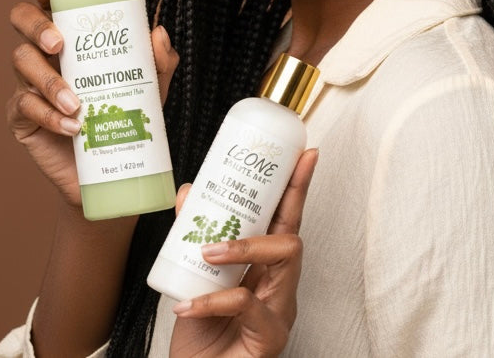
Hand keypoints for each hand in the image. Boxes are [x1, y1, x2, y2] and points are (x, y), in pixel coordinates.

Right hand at [6, 0, 178, 209]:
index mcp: (74, 39)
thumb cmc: (127, 114)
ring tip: (78, 104)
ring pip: (22, 64)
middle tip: (59, 44)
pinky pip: (24, 107)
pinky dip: (49, 115)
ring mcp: (29, 84)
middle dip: (36, 27)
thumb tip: (158, 32)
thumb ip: (160, 60)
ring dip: (50, 82)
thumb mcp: (152, 86)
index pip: (51, 5)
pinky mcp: (22, 117)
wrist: (115, 166)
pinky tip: (72, 126)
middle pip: (22, 23)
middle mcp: (47, 55)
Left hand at [169, 149, 318, 357]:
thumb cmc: (202, 340)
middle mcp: (281, 287)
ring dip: (244, 247)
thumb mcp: (194, 282)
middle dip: (285, 201)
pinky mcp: (271, 337)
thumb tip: (187, 193)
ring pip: (284, 259)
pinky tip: (188, 304)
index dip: (297, 187)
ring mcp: (280, 312)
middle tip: (246, 190)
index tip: (306, 153)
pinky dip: (215, 300)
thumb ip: (192, 242)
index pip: (286, 221)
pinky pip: (248, 305)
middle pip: (294, 234)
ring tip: (208, 251)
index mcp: (268, 271)